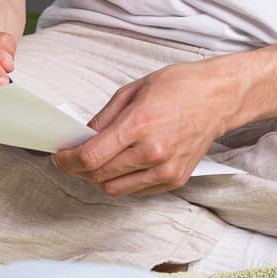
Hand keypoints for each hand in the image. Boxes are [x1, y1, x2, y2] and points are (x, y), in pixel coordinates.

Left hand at [53, 60, 240, 195]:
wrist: (217, 98)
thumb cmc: (177, 87)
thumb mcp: (132, 91)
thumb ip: (104, 118)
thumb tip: (82, 137)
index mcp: (139, 125)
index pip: (91, 157)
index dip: (67, 160)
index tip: (59, 156)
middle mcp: (153, 153)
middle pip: (100, 176)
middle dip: (78, 170)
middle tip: (70, 158)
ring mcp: (166, 170)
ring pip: (116, 189)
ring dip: (98, 178)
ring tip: (94, 162)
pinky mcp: (175, 180)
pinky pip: (137, 190)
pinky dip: (122, 181)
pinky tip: (120, 164)